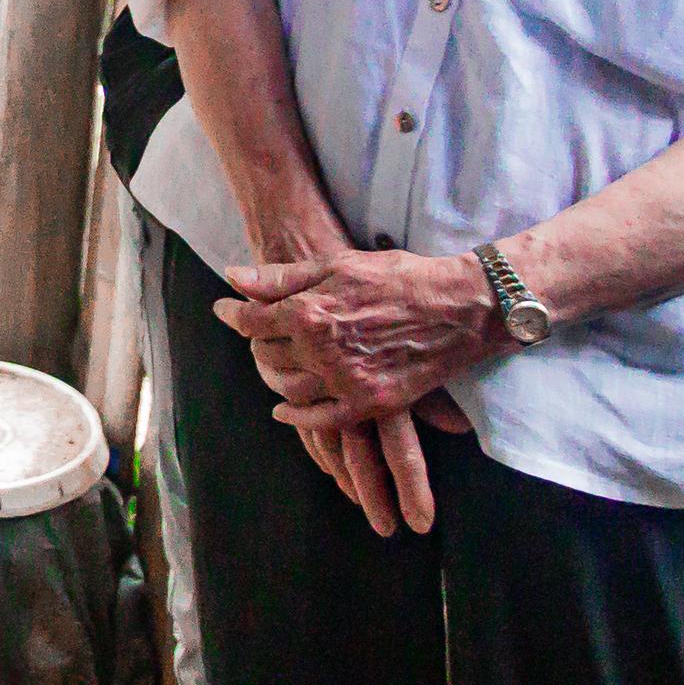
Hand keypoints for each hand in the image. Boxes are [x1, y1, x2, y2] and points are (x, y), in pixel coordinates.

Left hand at [222, 249, 501, 537]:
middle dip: (258, 341)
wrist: (459, 306)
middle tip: (259, 332)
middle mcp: (323, 350)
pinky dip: (298, 417)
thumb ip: (282, 277)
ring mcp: (347, 381)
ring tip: (276, 360)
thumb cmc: (398, 277)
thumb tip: (233, 278)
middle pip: (266, 355)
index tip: (224, 310)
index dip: (233, 314)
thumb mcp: (336, 264)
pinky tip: (284, 408)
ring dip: (274, 375)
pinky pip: (321, 420)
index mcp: (310, 312)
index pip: (252, 321)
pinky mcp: (372, 403)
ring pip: (288, 387)